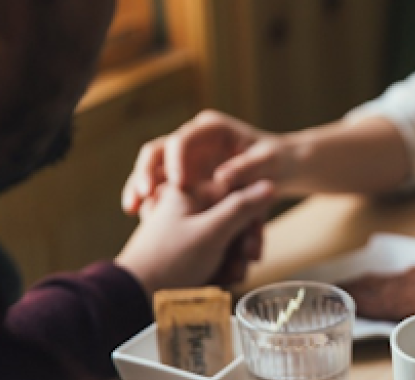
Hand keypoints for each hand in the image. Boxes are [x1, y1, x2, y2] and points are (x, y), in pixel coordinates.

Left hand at [115, 181, 275, 295]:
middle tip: (243, 264)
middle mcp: (188, 207)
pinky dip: (220, 268)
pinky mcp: (185, 250)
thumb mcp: (211, 231)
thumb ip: (241, 207)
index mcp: (190, 191)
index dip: (250, 219)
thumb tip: (268, 184)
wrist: (135, 295)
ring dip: (233, 261)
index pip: (237, 194)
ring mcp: (186, 229)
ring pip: (227, 239)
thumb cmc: (170, 261)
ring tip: (227, 278)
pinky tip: (218, 281)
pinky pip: (214, 254)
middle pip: (234, 219)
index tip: (250, 243)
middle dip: (242, 246)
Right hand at [122, 110, 292, 214]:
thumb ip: (248, 168)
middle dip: (146, 171)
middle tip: (143, 195)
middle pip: (158, 150)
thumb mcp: (269, 163)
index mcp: (211, 128)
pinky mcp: (183, 175)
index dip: (176, 160)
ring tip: (133, 209)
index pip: (183, 139)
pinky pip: (159, 185)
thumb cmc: (277, 162)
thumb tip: (223, 177)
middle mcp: (193, 139)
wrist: (281, 169)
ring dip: (139, 186)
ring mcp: (185, 157)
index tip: (178, 184)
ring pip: (152, 168)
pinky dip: (149, 199)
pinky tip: (141, 216)